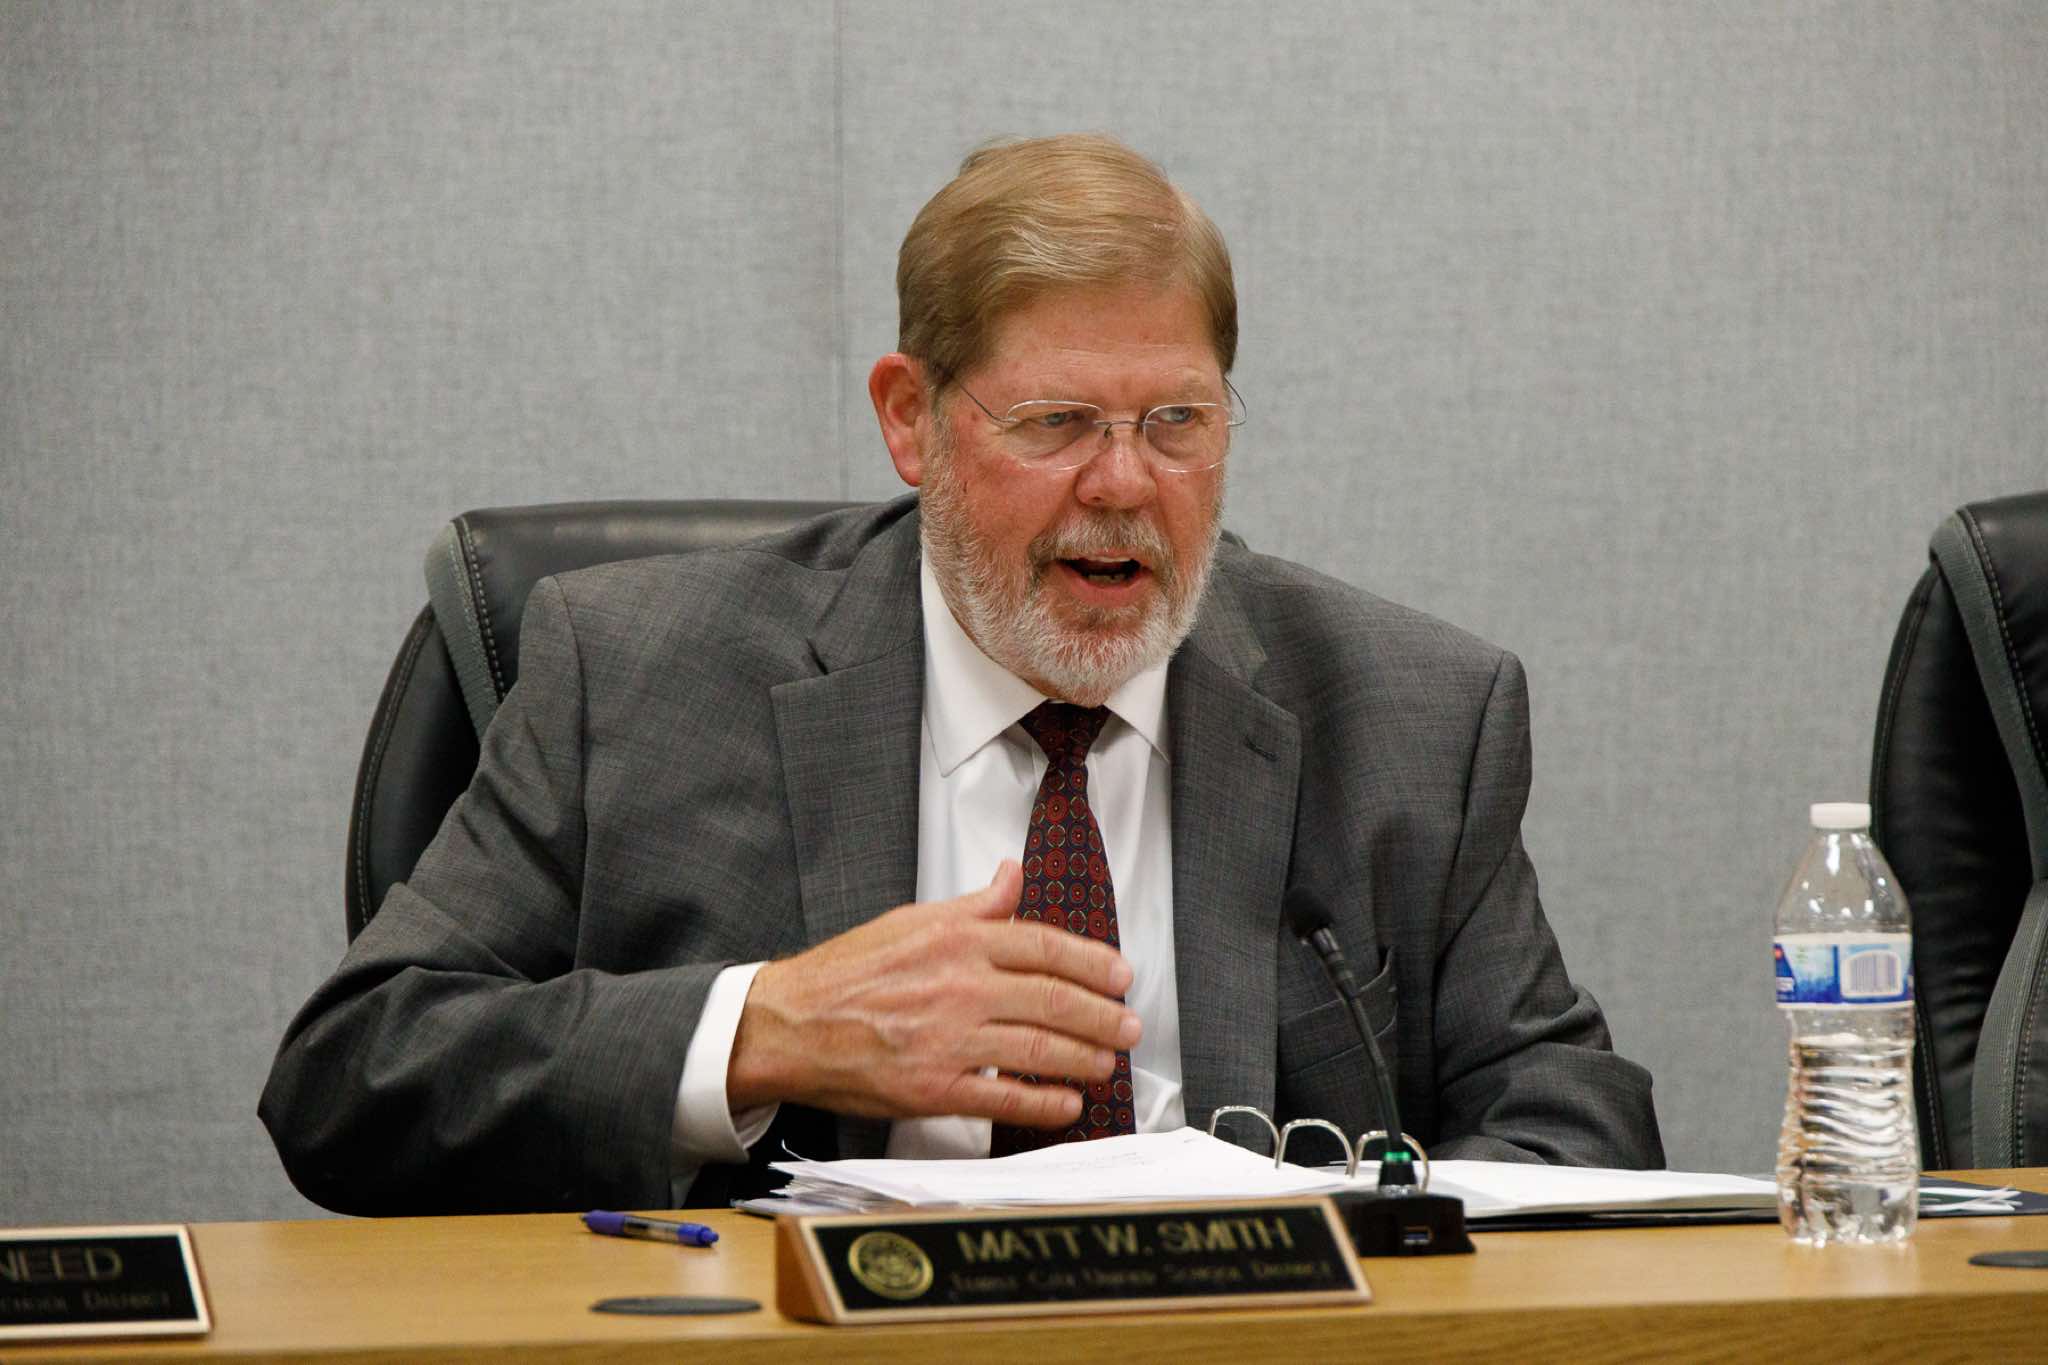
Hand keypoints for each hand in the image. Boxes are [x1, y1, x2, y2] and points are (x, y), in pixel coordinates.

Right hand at [727, 861, 1140, 1127]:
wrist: (789, 1024)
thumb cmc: (847, 973)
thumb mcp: (911, 920)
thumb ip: (972, 905)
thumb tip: (1011, 876)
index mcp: (957, 940)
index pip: (1044, 947)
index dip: (1092, 963)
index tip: (1121, 977)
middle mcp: (959, 987)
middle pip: (1053, 1000)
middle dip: (1102, 1016)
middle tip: (1130, 1027)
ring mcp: (947, 1040)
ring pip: (1036, 1049)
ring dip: (1083, 1058)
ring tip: (1107, 1063)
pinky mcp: (931, 1088)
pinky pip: (1002, 1098)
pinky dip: (1042, 1102)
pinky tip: (1067, 1103)